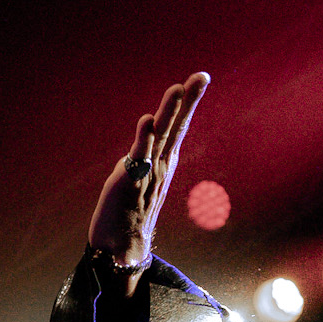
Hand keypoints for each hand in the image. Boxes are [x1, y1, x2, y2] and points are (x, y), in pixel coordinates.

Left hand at [87, 72, 209, 272]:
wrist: (121, 244)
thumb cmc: (129, 209)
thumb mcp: (141, 175)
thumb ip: (145, 154)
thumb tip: (145, 138)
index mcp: (164, 160)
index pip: (179, 125)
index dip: (189, 102)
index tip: (201, 77)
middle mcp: (160, 164)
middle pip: (175, 127)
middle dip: (188, 101)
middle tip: (200, 78)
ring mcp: (147, 172)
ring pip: (159, 137)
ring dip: (168, 114)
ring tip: (177, 89)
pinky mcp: (129, 181)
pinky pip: (138, 156)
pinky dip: (143, 138)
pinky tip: (147, 120)